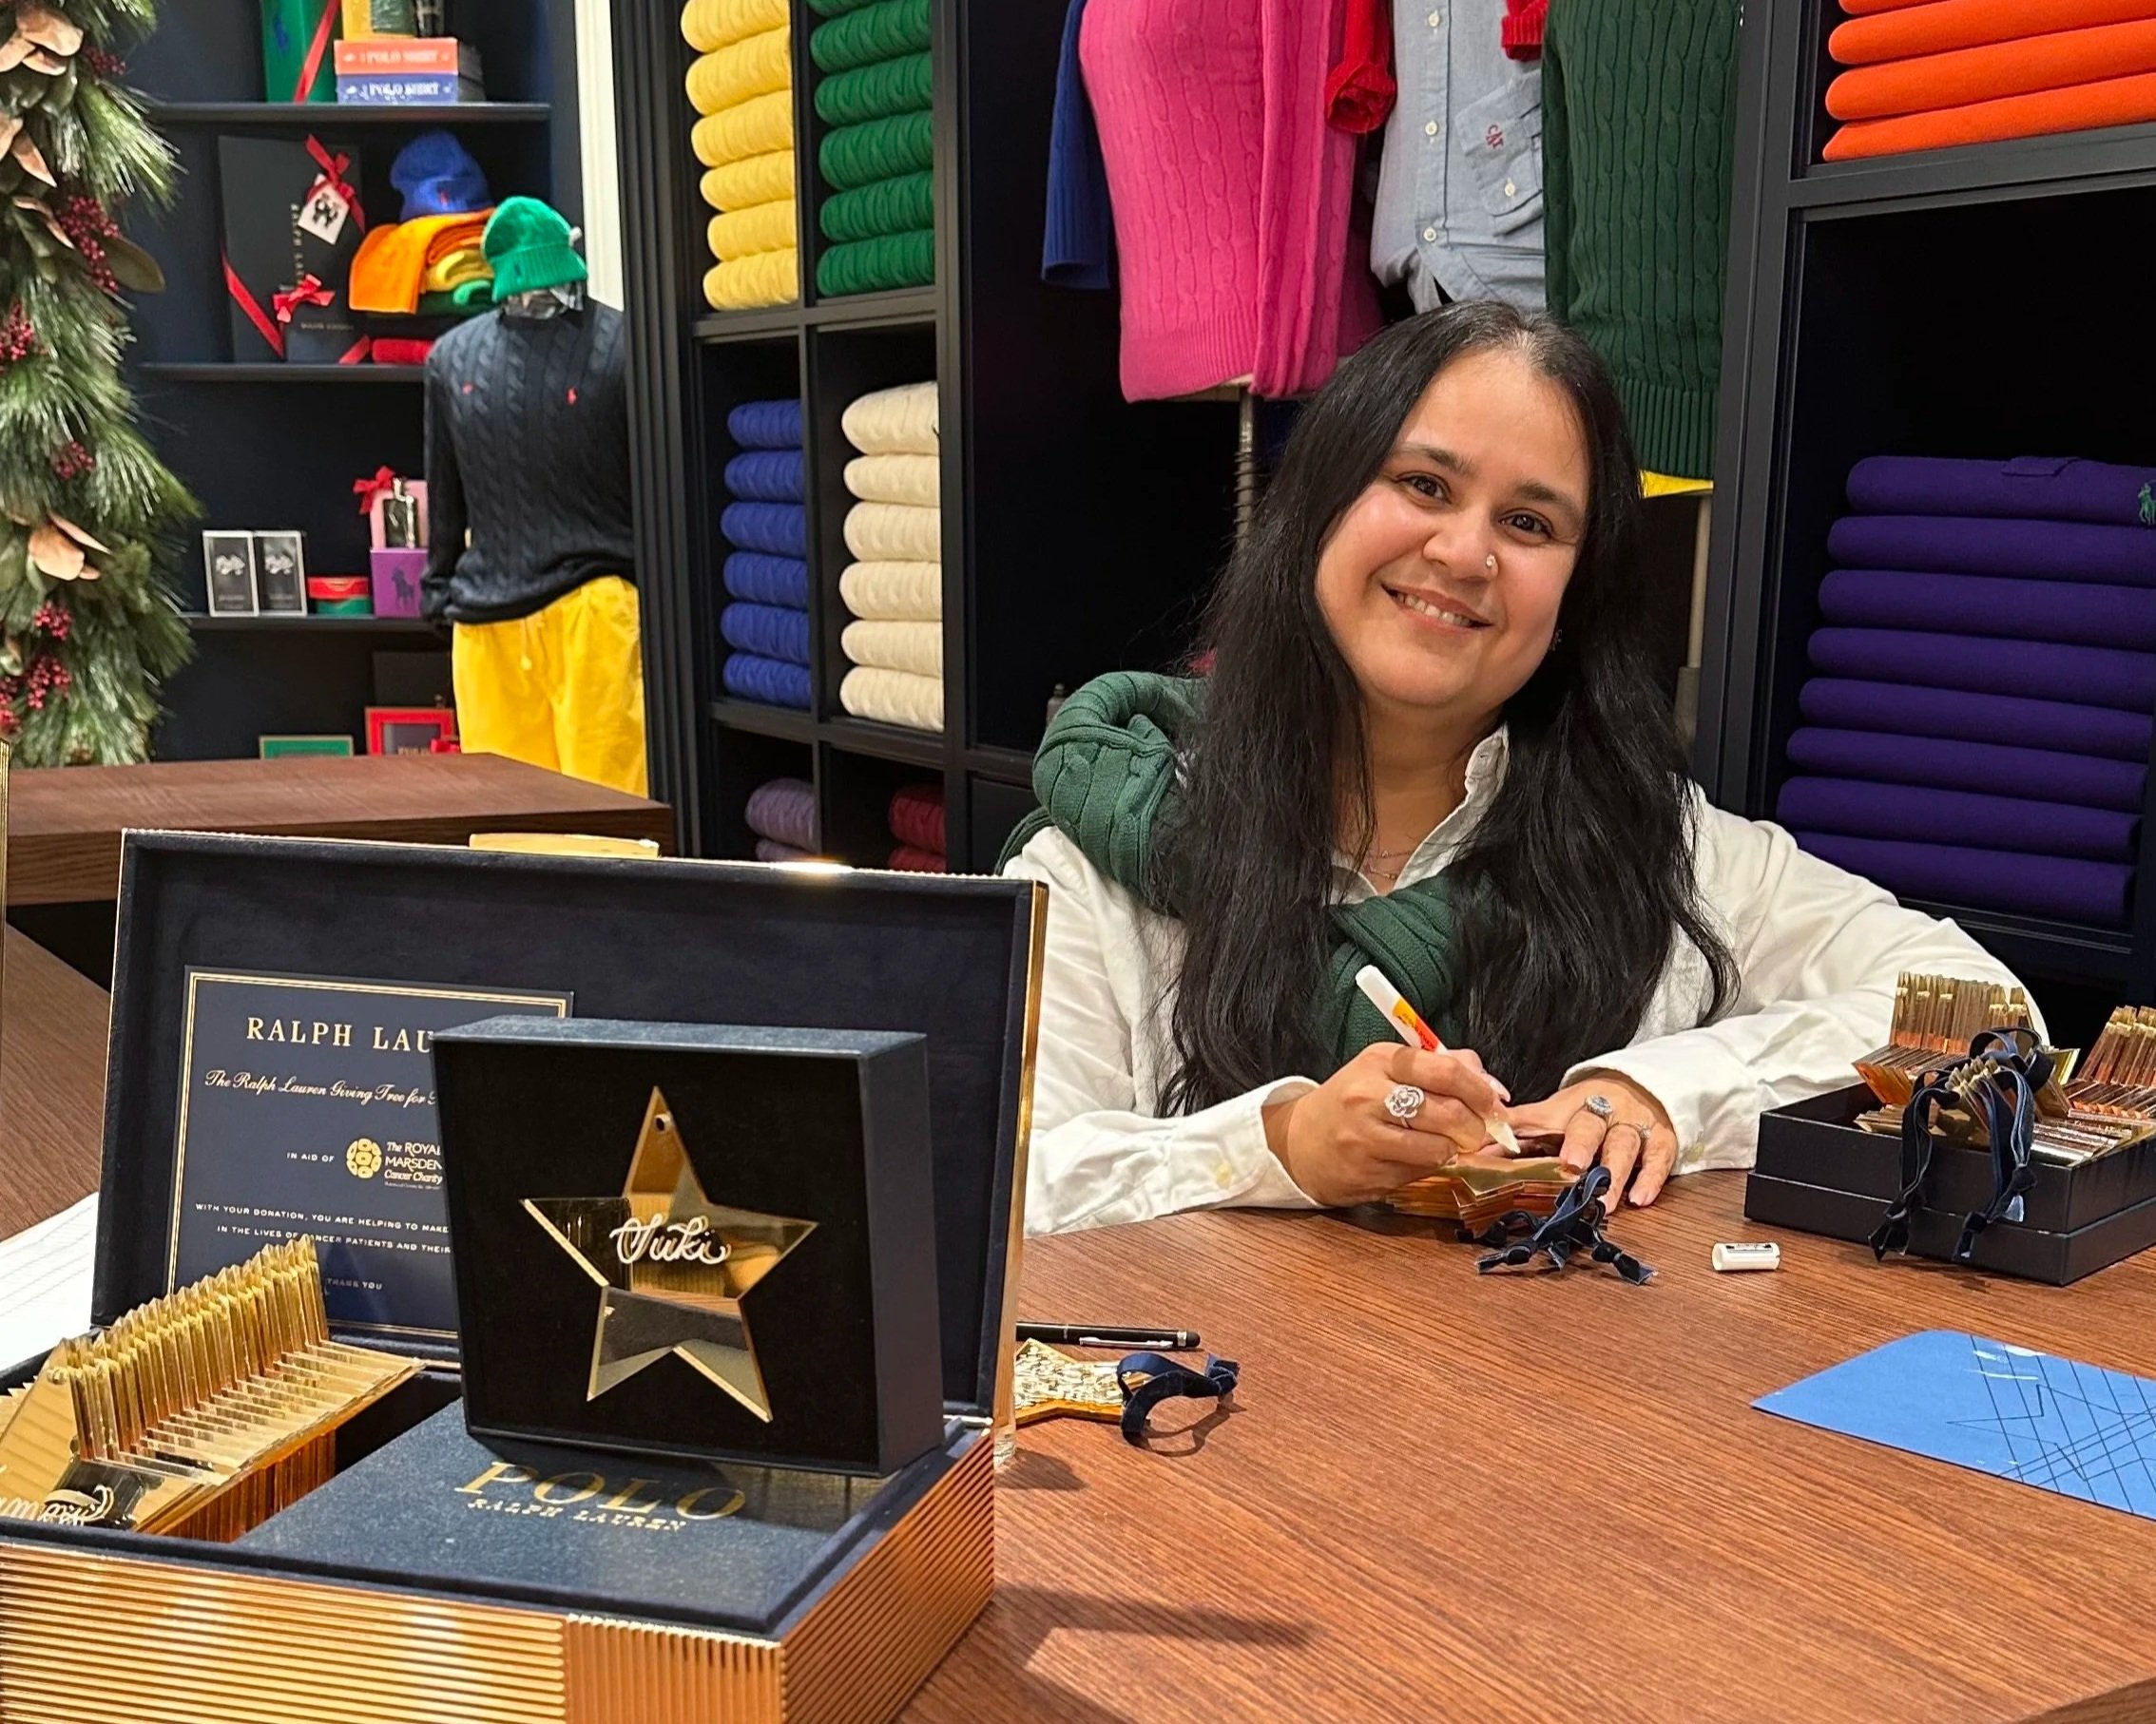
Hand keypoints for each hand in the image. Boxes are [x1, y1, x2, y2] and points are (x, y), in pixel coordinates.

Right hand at [1263, 1042, 1510, 1207]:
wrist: (1298, 1143)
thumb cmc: (1351, 1103)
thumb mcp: (1386, 1070)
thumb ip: (1440, 1068)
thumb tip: (1492, 1086)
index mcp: (1379, 1060)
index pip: (1445, 1069)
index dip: (1480, 1089)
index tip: (1496, 1102)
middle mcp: (1369, 1095)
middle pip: (1448, 1111)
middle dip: (1476, 1125)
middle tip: (1480, 1130)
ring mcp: (1366, 1137)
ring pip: (1438, 1147)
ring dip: (1455, 1150)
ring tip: (1448, 1144)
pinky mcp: (1367, 1172)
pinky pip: (1420, 1171)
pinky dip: (1430, 1166)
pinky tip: (1417, 1157)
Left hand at [1504, 1075, 1676, 1207]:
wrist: (1643, 1086)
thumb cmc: (1590, 1107)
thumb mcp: (1556, 1113)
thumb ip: (1520, 1131)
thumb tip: (1476, 1149)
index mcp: (1569, 1106)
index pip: (1544, 1118)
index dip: (1527, 1131)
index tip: (1511, 1148)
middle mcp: (1602, 1113)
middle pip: (1588, 1125)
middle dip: (1580, 1143)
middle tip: (1570, 1165)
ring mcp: (1633, 1126)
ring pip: (1623, 1144)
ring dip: (1615, 1172)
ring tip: (1605, 1201)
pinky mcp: (1661, 1140)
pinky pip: (1659, 1158)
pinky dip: (1651, 1178)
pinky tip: (1640, 1198)